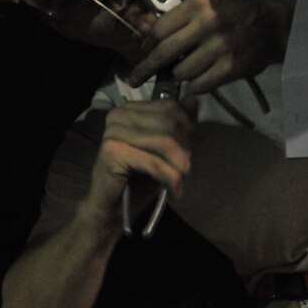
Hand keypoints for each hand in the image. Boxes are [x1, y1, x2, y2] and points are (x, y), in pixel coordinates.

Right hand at [83, 100, 193, 223]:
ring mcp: (113, 132)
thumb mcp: (164, 149)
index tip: (187, 151)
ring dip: (179, 165)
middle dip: (184, 149)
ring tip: (181, 180)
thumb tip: (194, 99)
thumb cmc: (138, 178)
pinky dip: (171, 179)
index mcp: (129, 109)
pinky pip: (154, 162)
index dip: (186, 129)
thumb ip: (178, 125)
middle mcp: (118, 115)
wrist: (112, 208)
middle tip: (185, 170)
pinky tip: (175, 191)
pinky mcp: (112, 152)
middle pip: (169, 123)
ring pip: (164, 142)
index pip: (170, 107)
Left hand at [128, 0, 293, 93]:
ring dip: (180, 75)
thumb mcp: (208, 2)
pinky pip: (199, 85)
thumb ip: (180, 16)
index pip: (160, 28)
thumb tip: (148, 36)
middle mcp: (208, 23)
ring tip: (189, 69)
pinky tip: (201, 78)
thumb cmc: (234, 12)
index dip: (147, 45)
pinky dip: (195, 85)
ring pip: (182, 72)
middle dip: (146, 69)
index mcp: (198, 4)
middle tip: (135, 79)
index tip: (142, 54)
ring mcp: (219, 47)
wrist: (271, 26)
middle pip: (164, 52)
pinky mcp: (230, 68)